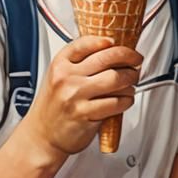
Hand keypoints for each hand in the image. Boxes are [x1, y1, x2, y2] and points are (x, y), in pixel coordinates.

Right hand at [27, 36, 141, 156]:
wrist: (42, 136)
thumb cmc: (54, 106)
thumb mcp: (58, 77)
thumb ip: (79, 63)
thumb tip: (111, 49)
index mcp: (60, 64)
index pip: (87, 42)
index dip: (107, 41)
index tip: (118, 42)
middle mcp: (67, 77)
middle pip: (108, 57)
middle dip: (130, 58)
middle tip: (136, 61)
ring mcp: (76, 96)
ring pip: (117, 79)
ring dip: (131, 80)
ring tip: (131, 83)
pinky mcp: (85, 114)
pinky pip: (117, 102)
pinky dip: (127, 100)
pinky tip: (125, 100)